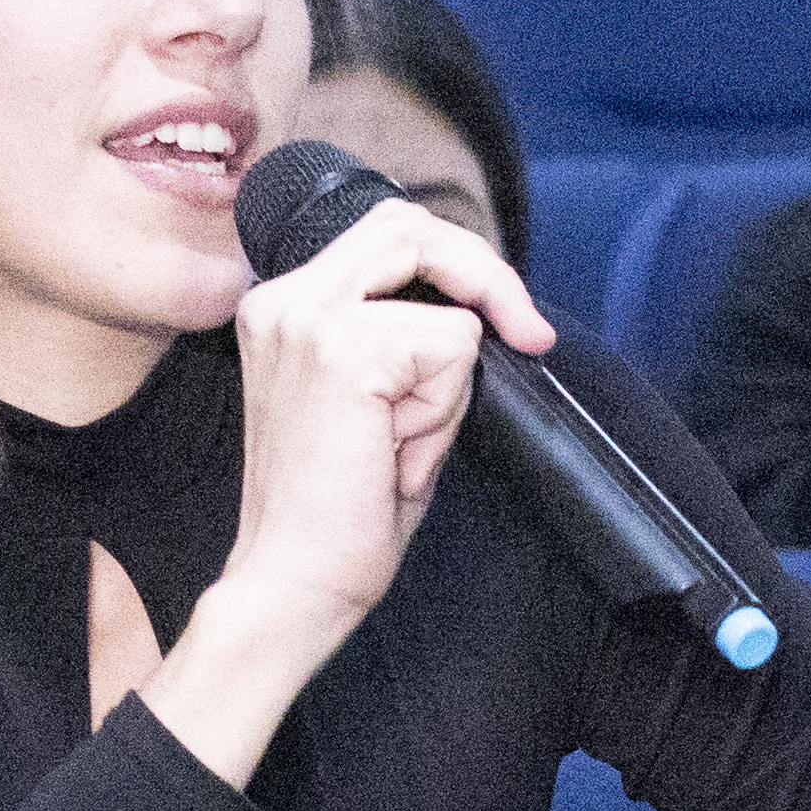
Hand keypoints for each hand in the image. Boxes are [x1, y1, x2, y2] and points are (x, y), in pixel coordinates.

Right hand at [145, 197, 545, 787]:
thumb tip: (479, 306)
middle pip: (411, 226)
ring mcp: (308, 319)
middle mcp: (283, 298)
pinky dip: (443, 410)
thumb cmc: (335, 512)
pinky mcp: (342, 352)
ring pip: (444, 303)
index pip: (387, 231)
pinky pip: (451, 349)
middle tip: (529, 334)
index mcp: (281, 305)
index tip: (510, 319)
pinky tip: (395, 454)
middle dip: (487, 276)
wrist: (292, 584)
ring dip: (447, 379)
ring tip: (401, 440)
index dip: (458, 263)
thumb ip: (402, 337)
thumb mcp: (372, 401)